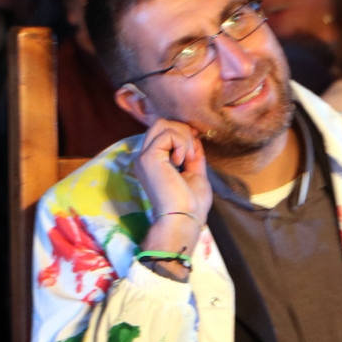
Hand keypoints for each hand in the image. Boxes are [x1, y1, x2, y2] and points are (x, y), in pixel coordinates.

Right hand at [133, 119, 211, 253]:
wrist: (184, 219)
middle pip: (160, 123)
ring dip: (183, 137)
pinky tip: (182, 161)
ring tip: (188, 158)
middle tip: (192, 152)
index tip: (196, 145)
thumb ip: (193, 155)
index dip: (182, 133)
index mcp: (153, 162)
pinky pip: (168, 134)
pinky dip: (182, 143)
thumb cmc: (191, 204)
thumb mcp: (195, 173)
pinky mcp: (149, 157)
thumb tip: (196, 138)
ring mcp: (144, 156)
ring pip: (163, 124)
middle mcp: (144, 157)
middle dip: (182, 131)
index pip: (163, 132)